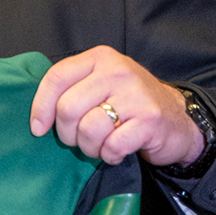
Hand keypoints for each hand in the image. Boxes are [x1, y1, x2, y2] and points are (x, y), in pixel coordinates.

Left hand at [29, 46, 203, 166]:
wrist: (178, 118)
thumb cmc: (129, 104)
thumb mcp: (101, 84)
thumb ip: (72, 89)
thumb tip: (37, 118)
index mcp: (100, 58)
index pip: (56, 78)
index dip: (40, 107)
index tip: (38, 128)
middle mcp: (118, 71)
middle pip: (67, 108)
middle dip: (67, 133)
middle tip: (80, 139)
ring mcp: (135, 95)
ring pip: (88, 130)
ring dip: (89, 147)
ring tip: (100, 145)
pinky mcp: (149, 120)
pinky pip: (111, 146)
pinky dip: (109, 155)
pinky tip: (116, 150)